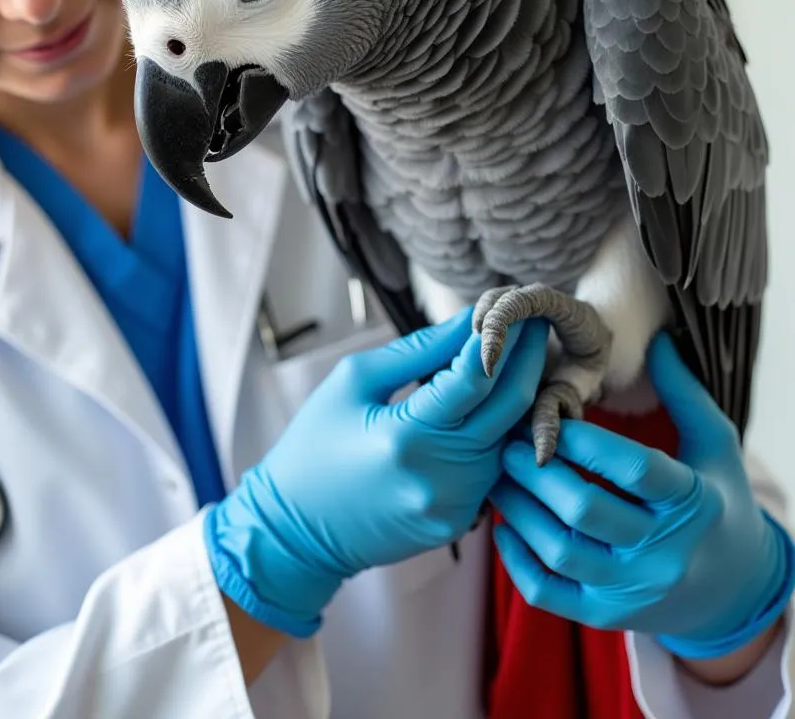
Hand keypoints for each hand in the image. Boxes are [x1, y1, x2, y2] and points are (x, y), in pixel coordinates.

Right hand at [206, 309, 549, 636]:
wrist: (296, 528)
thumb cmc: (314, 444)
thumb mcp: (353, 381)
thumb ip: (417, 349)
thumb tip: (469, 321)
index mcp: (406, 434)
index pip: (476, 375)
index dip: (503, 335)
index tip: (516, 304)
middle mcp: (440, 475)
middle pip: (510, 406)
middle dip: (528, 357)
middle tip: (536, 321)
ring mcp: (454, 505)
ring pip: (510, 437)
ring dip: (518, 395)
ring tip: (519, 355)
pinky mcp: (459, 521)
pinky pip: (493, 467)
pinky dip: (498, 431)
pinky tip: (494, 402)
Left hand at [490, 331, 794, 658]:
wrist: (733, 589)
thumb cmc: (715, 501)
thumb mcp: (714, 445)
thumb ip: (683, 394)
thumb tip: (658, 339)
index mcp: (691, 502)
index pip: (635, 469)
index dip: (587, 440)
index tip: (549, 414)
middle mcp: (664, 552)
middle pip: (588, 509)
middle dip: (538, 471)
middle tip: (507, 441)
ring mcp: (633, 589)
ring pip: (562, 550)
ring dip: (518, 509)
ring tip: (497, 474)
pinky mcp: (606, 615)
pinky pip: (550, 593)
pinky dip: (517, 561)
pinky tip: (502, 526)